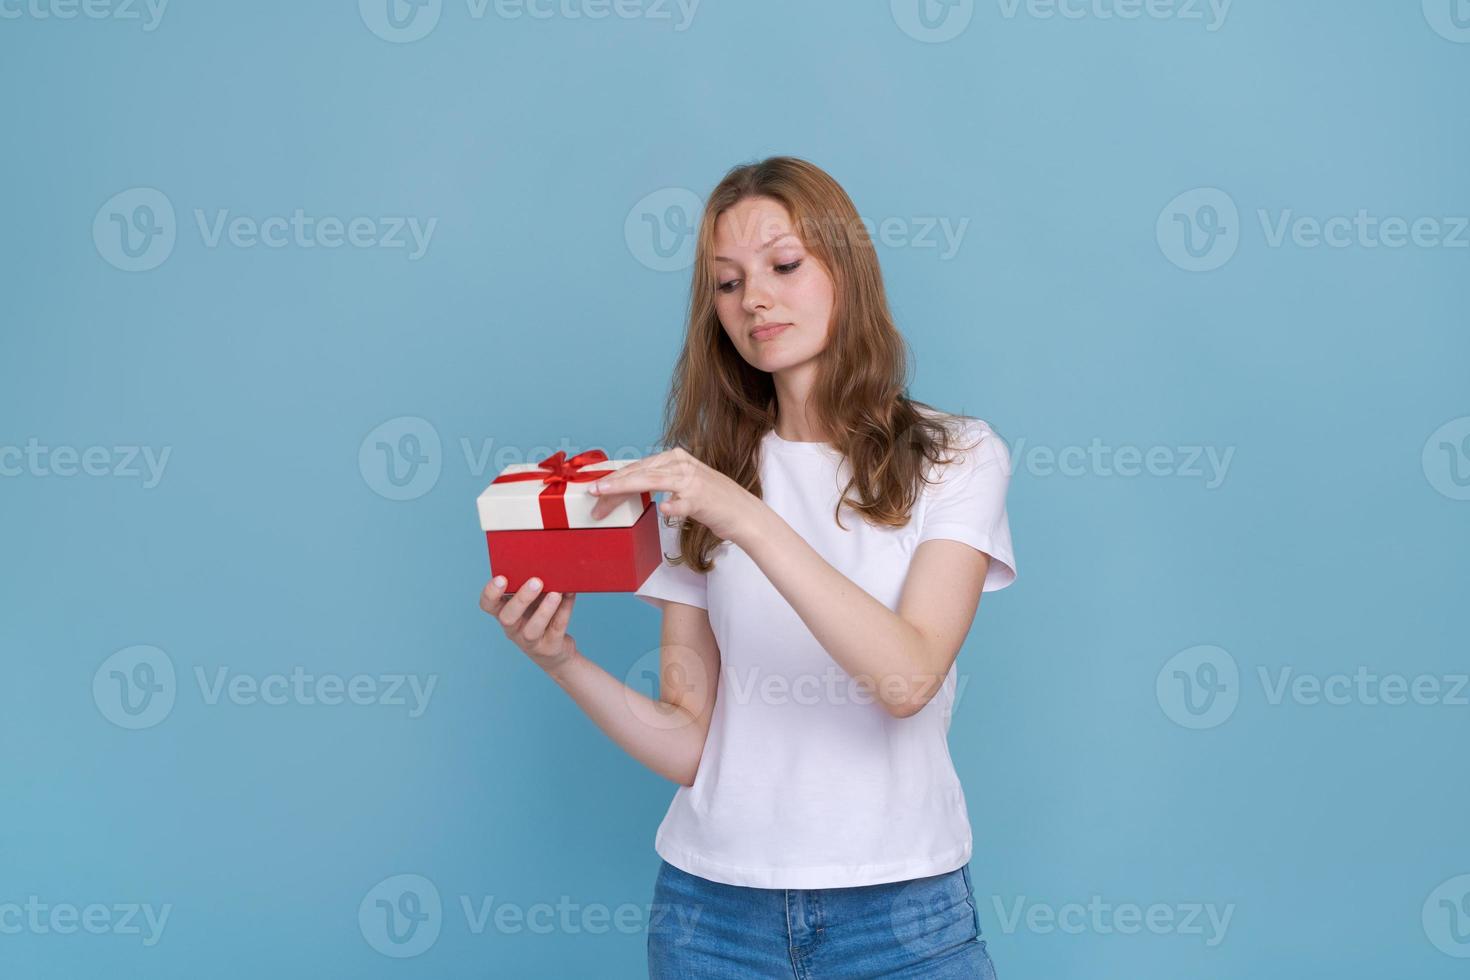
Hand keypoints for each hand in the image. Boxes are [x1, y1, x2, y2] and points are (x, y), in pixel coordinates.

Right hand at [479, 575, 578, 673]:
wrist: (554, 650)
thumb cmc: (539, 616)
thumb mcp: (533, 600)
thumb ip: (534, 584)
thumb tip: (549, 563)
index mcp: (503, 612)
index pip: (488, 605)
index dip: (491, 593)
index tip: (501, 578)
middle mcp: (512, 629)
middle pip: (508, 618)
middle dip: (521, 599)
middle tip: (536, 582)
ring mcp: (530, 642)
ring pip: (531, 630)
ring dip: (544, 610)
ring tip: (555, 594)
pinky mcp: (549, 648)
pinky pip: (556, 629)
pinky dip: (564, 611)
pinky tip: (569, 595)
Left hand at [587, 447, 762, 543]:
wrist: (744, 514)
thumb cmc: (713, 503)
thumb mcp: (683, 486)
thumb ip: (660, 482)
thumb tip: (629, 488)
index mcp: (676, 458)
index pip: (638, 467)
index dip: (614, 479)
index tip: (594, 489)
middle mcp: (682, 465)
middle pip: (639, 473)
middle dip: (612, 486)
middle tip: (591, 497)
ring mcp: (692, 481)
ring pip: (652, 481)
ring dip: (625, 488)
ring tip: (604, 495)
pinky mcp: (702, 500)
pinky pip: (683, 503)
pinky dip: (673, 507)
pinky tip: (663, 510)